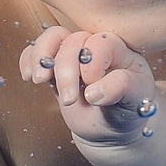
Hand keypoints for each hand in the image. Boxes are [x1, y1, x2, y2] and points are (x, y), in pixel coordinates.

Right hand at [19, 27, 158, 145]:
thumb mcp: (137, 101)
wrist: (112, 128)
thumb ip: (122, 89)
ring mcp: (74, 55)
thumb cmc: (129, 109)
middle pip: (74, 41)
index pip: (101, 43)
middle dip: (66, 71)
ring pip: (53, 37)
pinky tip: (28, 77)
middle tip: (69, 100)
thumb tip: (94, 92)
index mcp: (120, 49)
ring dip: (42, 57)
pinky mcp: (55, 68)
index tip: (94, 93)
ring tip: (39, 79)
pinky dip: (28, 60)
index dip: (93, 64)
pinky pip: (36, 52)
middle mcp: (95, 46)